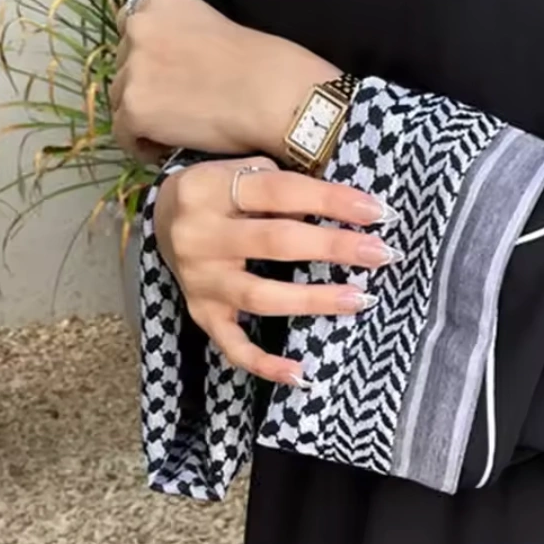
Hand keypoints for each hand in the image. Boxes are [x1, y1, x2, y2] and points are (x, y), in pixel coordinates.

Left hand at [112, 0, 334, 163]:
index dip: (149, 58)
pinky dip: (143, 145)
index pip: (132, 29)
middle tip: (179, 107)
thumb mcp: (216, 26)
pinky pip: (124, 135)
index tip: (171, 77)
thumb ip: (183, 37)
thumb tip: (170, 69)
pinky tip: (171, 148)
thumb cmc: (266, 66)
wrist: (276, 96)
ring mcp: (132, 68)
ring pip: (121, 100)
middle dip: (146, 86)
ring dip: (144, 116)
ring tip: (178, 131)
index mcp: (160, 1)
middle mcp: (138, 27)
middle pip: (122, 66)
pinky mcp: (135, 108)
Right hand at [154, 157, 399, 383]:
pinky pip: (233, 346)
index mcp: (211, 189)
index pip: (281, 192)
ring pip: (261, 295)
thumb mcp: (242, 170)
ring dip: (313, 300)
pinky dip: (265, 364)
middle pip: (276, 242)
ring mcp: (200, 280)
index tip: (378, 212)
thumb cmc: (222, 190)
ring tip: (358, 299)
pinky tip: (300, 374)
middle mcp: (200, 235)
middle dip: (333, 248)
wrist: (162, 214)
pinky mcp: (201, 313)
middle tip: (381, 254)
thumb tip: (349, 206)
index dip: (332, 201)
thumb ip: (283, 186)